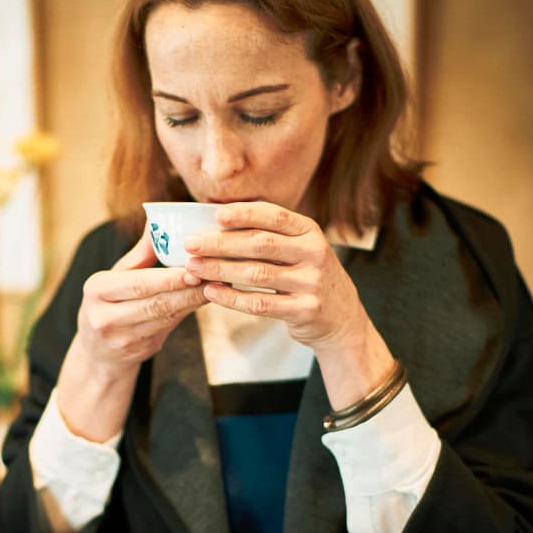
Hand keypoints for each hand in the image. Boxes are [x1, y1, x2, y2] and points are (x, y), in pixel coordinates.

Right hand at [73, 229, 208, 376]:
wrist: (98, 350)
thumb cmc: (109, 302)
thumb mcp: (116, 276)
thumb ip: (140, 253)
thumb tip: (158, 220)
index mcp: (97, 290)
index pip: (138, 283)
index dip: (168, 279)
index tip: (193, 268)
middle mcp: (105, 317)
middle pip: (155, 303)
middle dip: (187, 290)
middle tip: (214, 276)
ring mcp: (122, 339)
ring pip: (166, 317)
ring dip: (194, 301)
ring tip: (216, 286)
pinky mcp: (139, 351)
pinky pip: (169, 327)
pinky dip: (189, 312)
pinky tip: (204, 300)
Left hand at [183, 201, 394, 407]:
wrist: (341, 319)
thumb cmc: (307, 277)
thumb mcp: (300, 250)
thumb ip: (270, 236)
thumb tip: (217, 218)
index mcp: (310, 232)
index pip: (275, 216)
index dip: (244, 214)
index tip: (215, 213)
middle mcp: (315, 253)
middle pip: (261, 243)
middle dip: (221, 242)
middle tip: (191, 243)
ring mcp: (312, 283)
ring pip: (257, 274)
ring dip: (220, 270)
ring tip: (193, 267)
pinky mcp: (304, 310)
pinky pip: (261, 304)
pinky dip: (232, 299)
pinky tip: (211, 293)